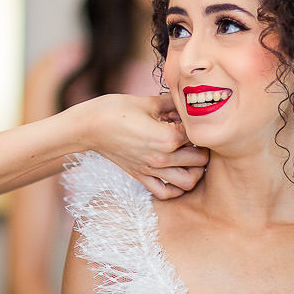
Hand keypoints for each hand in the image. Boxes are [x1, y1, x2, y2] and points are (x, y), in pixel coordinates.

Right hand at [83, 94, 207, 198]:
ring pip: (188, 182)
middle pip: (200, 161)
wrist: (89, 127)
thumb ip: (172, 102)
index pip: (199, 137)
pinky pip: (165, 193)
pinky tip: (176, 173)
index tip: (191, 119)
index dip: (199, 126)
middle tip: (197, 137)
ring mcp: (151, 170)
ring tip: (191, 157)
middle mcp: (162, 158)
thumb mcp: (147, 101)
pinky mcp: (141, 177)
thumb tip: (187, 100)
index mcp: (167, 138)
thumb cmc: (115, 110)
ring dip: (195, 171)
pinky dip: (176, 188)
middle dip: (204, 149)